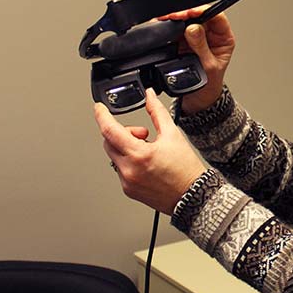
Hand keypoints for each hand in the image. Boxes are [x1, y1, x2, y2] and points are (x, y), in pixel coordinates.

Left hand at [95, 89, 207, 215]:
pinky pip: (120, 170)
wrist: (192, 196)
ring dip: (125, 148)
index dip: (102, 116)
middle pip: (109, 142)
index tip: (100, 108)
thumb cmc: (185, 169)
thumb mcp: (173, 134)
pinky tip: (146, 164)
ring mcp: (127, 182)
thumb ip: (157, 112)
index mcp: (139, 155)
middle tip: (143, 134)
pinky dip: (129, 162)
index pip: (110, 130)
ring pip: (114, 156)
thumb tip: (149, 96)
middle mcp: (129, 170)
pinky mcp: (129, 190)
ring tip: (147, 150)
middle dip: (122, 133)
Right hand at [158, 6, 234, 112]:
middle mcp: (211, 34)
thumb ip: (201, 47)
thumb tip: (193, 28)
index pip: (216, 17)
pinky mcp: (183, 41)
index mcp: (223, 38)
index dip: (203, 11)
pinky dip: (169, 28)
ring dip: (175, 19)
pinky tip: (163, 26)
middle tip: (173, 16)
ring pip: (186, 21)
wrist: (199, 97)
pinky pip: (176, 30)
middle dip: (185, 14)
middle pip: (199, 16)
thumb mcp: (209, 66)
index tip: (191, 13)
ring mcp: (196, 37)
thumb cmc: (210, 83)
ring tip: (166, 20)